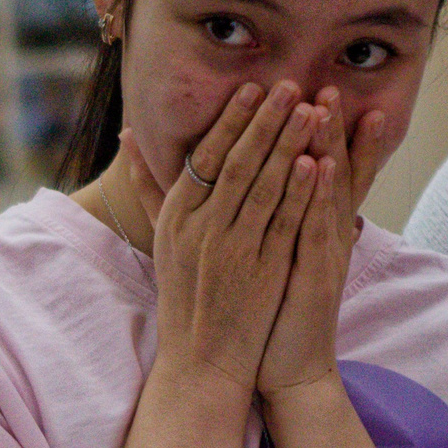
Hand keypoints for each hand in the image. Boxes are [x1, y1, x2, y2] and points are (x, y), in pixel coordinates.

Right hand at [138, 79, 326, 401]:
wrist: (199, 363)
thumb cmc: (184, 298)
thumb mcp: (161, 239)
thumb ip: (149, 186)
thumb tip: (128, 136)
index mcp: (177, 218)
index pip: (205, 157)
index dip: (231, 121)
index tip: (254, 88)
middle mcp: (200, 230)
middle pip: (236, 164)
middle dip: (266, 121)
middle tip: (291, 84)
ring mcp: (230, 251)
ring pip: (262, 187)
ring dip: (289, 145)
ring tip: (311, 110)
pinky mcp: (260, 273)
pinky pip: (282, 224)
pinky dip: (300, 192)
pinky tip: (318, 162)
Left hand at [255, 96, 386, 396]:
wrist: (286, 367)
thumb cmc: (272, 313)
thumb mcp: (270, 260)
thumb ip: (274, 223)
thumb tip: (271, 195)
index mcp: (311, 228)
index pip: (321, 172)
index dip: (325, 134)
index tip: (321, 91)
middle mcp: (323, 235)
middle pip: (331, 172)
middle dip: (332, 128)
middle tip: (332, 86)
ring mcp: (322, 253)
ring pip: (327, 192)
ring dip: (329, 148)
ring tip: (326, 107)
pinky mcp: (314, 274)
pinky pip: (315, 228)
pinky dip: (317, 197)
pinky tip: (316, 166)